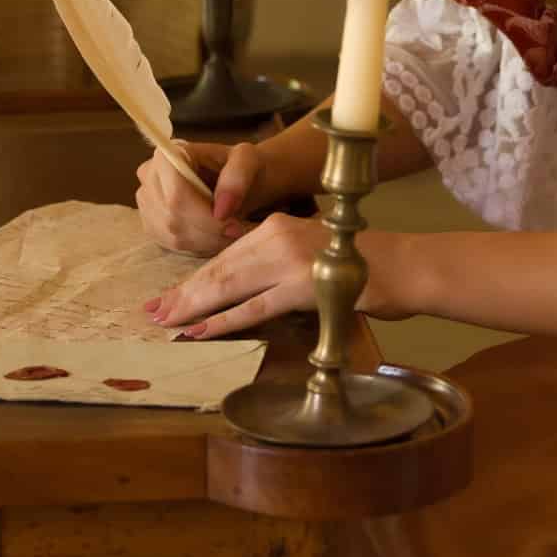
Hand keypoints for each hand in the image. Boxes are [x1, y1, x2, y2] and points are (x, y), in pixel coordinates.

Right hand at [134, 138, 265, 256]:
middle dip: (209, 231)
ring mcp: (146, 201)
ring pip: (172, 235)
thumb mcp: (247, 160)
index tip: (233, 223)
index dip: (204, 216)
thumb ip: (237, 177)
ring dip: (206, 240)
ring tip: (229, 231)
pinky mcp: (150, 223)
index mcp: (166, 155)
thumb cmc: (239, 165)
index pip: (176, 195)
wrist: (234, 180)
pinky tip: (215, 235)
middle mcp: (148, 175)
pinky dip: (198, 246)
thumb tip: (221, 210)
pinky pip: (171, 245)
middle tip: (236, 230)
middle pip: (172, 217)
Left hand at [142, 216, 410, 339]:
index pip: (224, 255)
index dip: (192, 278)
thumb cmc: (359, 261)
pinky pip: (254, 307)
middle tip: (153, 313)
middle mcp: (276, 236)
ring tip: (166, 322)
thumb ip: (275, 263)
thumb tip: (239, 289)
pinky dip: (223, 321)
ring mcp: (288, 262)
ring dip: (193, 307)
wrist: (403, 265)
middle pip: (219, 270)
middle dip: (183, 294)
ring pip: (229, 287)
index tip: (167, 297)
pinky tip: (199, 331)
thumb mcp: (308, 250)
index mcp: (275, 226)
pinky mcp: (302, 287)